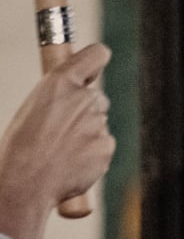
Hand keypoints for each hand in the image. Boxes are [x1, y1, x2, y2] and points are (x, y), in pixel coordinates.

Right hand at [0, 44, 115, 238]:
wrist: (25, 183)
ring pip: (99, 123)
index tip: (93, 68)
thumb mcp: (34, 108)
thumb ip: (61, 98)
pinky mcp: (107, 144)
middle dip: (85, 110)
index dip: (96, 60)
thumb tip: (81, 95)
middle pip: (97, 97)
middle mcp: (84, 97)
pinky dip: (92, 153)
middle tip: (60, 130)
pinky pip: (103, 144)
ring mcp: (99, 121)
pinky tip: (70, 163)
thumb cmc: (21, 146)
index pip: (96, 55)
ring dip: (86, 133)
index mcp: (60, 81)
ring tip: (59, 150)